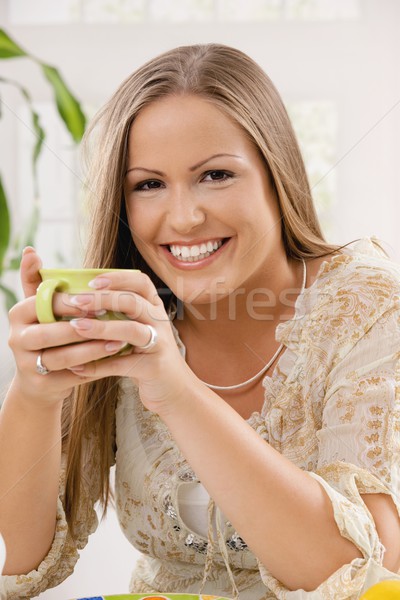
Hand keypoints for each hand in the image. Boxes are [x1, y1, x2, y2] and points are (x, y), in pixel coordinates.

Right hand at [8, 248, 129, 407]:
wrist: (39, 380)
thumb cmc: (48, 334)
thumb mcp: (41, 308)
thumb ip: (38, 281)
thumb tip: (30, 251)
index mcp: (18, 314)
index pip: (44, 303)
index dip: (71, 302)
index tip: (99, 300)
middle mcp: (16, 338)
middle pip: (50, 332)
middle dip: (83, 327)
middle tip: (112, 321)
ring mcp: (26, 364)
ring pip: (62, 357)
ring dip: (92, 349)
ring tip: (118, 342)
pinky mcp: (40, 385)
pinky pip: (71, 376)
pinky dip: (94, 368)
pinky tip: (113, 360)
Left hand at [62, 270, 195, 413]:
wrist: (175, 390)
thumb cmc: (147, 357)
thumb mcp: (138, 331)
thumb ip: (118, 316)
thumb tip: (79, 303)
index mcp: (155, 309)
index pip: (141, 282)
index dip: (118, 278)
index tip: (92, 282)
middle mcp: (160, 322)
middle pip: (133, 302)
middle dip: (103, 299)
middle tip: (76, 301)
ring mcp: (160, 345)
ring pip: (132, 330)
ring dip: (102, 327)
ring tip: (76, 326)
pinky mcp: (154, 368)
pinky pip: (123, 364)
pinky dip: (99, 366)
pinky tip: (78, 367)